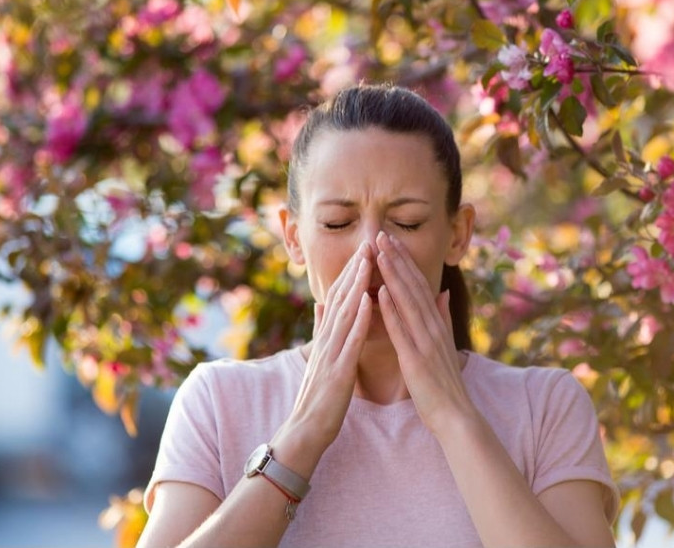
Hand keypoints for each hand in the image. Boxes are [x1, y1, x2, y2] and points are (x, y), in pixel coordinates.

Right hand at [281, 242, 373, 451]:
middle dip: (354, 269)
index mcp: (326, 337)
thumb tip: (320, 303)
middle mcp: (326, 340)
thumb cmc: (318, 397)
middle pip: (341, 298)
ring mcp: (330, 354)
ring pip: (344, 312)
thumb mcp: (320, 357)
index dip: (351, 272)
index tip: (364, 249)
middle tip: (367, 242)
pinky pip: (350, 340)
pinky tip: (368, 299)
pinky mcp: (338, 371)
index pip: (339, 298)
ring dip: (356, 284)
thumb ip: (321, 330)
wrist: (305, 431)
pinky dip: (359, 318)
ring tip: (368, 260)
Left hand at [375, 231, 477, 436]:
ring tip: (379, 252)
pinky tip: (380, 291)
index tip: (390, 240)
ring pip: (407, 301)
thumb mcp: (444, 343)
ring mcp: (425, 341)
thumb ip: (442, 316)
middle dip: (396, 258)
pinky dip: (391, 309)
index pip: (418, 285)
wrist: (455, 416)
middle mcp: (432, 326)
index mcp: (435, 323)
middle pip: (412, 286)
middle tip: (381, 234)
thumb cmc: (444, 383)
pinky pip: (401, 330)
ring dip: (392, 275)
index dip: (404, 261)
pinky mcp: (415, 358)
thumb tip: (441, 292)